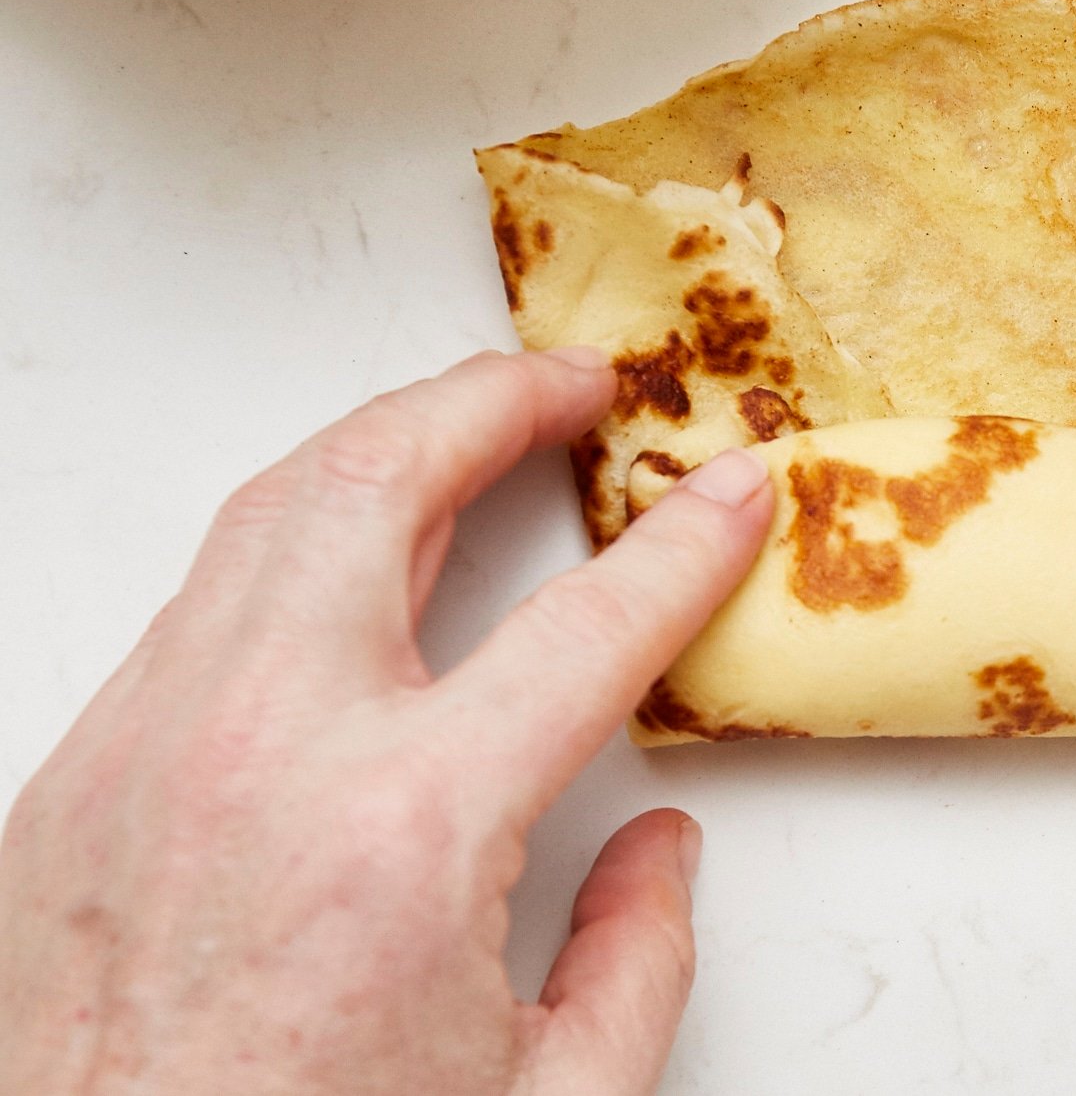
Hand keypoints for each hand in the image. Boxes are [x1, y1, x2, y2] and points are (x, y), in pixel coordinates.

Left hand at [0, 350, 774, 1094]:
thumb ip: (636, 962)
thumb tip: (659, 851)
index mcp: (405, 831)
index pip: (585, 627)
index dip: (682, 545)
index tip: (730, 492)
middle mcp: (262, 753)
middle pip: (384, 484)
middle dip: (494, 399)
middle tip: (571, 382)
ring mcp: (147, 751)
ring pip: (270, 511)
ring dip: (383, 441)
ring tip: (463, 425)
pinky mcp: (75, 781)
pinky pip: (200, 600)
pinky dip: (290, 535)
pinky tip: (343, 560)